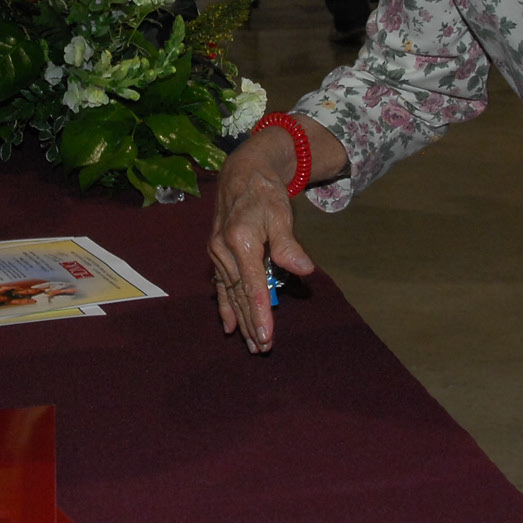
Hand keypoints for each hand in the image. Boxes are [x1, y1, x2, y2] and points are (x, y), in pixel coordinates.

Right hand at [207, 128, 315, 353]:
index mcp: (240, 240)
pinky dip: (226, 307)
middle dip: (252, 323)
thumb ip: (289, 245)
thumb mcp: (281, 214)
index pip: (253, 285)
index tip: (267, 334)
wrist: (242, 174)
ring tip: (251, 344)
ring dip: (242, 320)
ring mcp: (217, 253)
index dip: (260, 312)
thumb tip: (305, 270)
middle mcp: (223, 250)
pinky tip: (229, 326)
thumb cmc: (265, 194)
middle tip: (263, 348)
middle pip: (240, 294)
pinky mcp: (217, 255)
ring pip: (231, 294)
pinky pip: (221, 286)